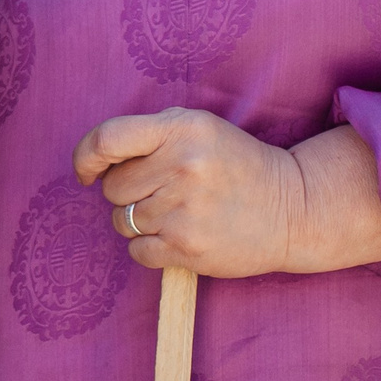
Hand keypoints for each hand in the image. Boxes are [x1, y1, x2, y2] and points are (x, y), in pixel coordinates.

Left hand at [72, 107, 380, 277]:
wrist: (294, 209)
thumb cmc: (237, 165)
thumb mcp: (201, 129)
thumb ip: (151, 134)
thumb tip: (96, 157)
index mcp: (182, 129)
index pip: (108, 139)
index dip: (85, 156)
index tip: (86, 171)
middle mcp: (182, 166)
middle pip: (113, 187)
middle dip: (129, 192)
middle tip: (164, 191)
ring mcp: (185, 209)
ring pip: (123, 221)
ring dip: (140, 221)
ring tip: (177, 213)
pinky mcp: (189, 247)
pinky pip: (137, 251)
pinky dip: (150, 248)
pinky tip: (178, 236)